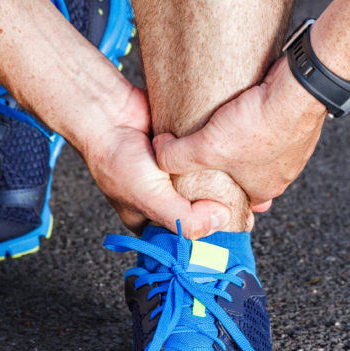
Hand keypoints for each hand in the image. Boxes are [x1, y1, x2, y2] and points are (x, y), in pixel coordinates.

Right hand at [78, 85, 230, 236]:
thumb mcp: (151, 200)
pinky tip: (223, 157)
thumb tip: (222, 218)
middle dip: (219, 207)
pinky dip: (214, 159)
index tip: (235, 230)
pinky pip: (206, 160)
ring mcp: (175, 175)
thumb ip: (186, 219)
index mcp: (151, 220)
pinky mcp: (183, 152)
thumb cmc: (116, 159)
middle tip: (242, 204)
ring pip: (208, 185)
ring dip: (221, 181)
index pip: (186, 239)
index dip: (208, 236)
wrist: (107, 112)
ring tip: (235, 178)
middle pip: (202, 212)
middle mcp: (164, 199)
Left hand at [153, 57, 327, 208]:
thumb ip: (176, 156)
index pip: (236, 199)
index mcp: (265, 189)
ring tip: (225, 123)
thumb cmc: (260, 126)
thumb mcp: (206, 147)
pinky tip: (246, 105)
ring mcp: (295, 148)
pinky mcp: (298, 121)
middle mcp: (283, 173)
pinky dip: (261, 117)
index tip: (204, 175)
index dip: (217, 188)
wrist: (298, 89)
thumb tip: (159, 154)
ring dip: (245, 137)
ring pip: (262, 147)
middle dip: (230, 160)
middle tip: (212, 146)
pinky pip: (275, 124)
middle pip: (248, 171)